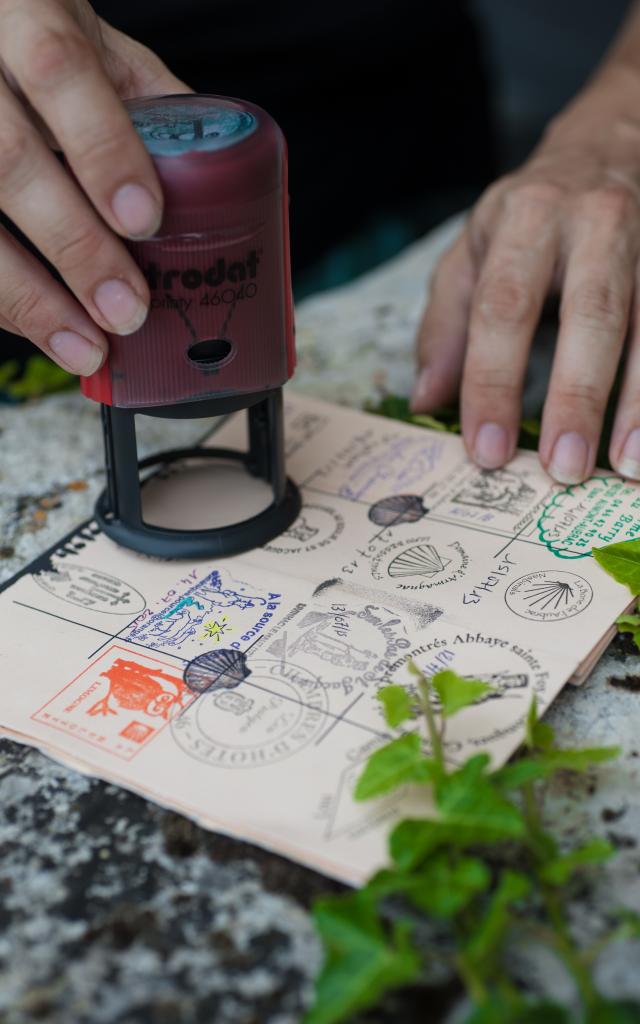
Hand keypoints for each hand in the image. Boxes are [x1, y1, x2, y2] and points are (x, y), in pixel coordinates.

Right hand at [0, 0, 188, 374]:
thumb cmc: (33, 30)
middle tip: (126, 309)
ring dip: (29, 295)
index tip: (144, 219)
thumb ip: (141, 96)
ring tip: (85, 346)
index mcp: (23, 12)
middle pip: (9, 158)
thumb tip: (217, 174)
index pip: (59, 71)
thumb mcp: (90, 39)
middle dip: (74, 244)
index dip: (102, 148)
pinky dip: (4, 299)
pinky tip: (44, 330)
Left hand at [413, 67, 639, 483]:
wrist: (609, 147)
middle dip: (576, 396)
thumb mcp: (471, 253)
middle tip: (564, 468)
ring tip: (627, 466)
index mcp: (526, 218)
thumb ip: (445, 326)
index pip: (504, 307)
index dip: (492, 382)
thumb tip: (425, 402)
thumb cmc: (529, 218)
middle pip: (591, 314)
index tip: (486, 449)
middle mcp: (595, 222)